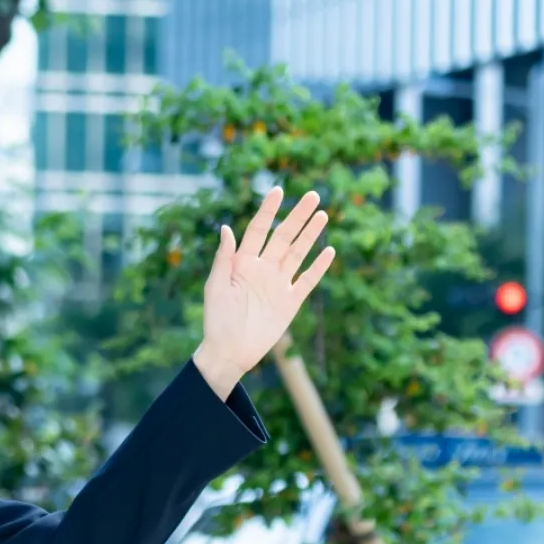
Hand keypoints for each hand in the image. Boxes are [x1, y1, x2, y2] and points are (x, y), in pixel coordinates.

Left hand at [193, 186, 334, 397]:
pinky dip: (318, 267)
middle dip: (297, 216)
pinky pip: (307, 280)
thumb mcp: (215, 287)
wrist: (229, 352)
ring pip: (297, 253)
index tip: (277, 191)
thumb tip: (226, 228)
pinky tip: (328, 250)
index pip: (257, 230)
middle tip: (312, 195)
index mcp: (242, 263)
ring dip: (309, 235)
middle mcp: (262, 269)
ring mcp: (278, 284)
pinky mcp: (290, 302)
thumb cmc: (216, 320)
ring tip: (322, 214)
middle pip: (283, 237)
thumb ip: (223, 258)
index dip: (267, 211)